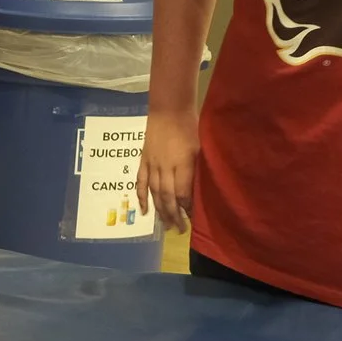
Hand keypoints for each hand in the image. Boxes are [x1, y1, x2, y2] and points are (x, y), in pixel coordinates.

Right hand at [136, 113, 199, 233]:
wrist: (168, 110)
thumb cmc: (190, 127)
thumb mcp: (201, 148)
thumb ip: (198, 170)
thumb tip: (201, 192)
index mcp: (182, 163)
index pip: (183, 193)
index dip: (187, 209)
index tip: (193, 219)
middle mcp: (165, 167)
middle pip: (168, 197)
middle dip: (174, 216)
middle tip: (179, 230)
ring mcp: (152, 164)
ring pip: (154, 193)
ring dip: (160, 211)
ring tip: (166, 226)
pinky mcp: (143, 161)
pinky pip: (140, 182)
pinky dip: (142, 197)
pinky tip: (144, 211)